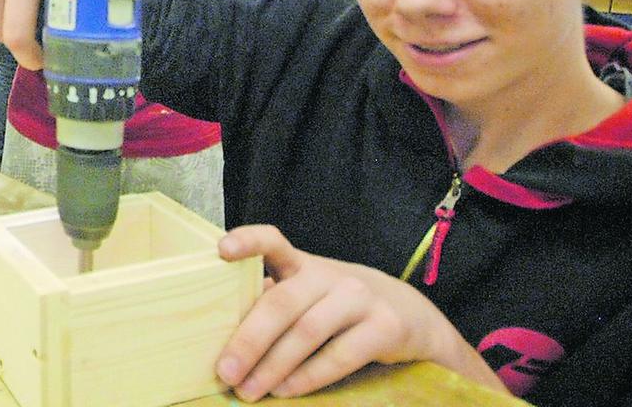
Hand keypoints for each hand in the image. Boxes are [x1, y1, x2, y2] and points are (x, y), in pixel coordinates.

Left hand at [215, 226, 500, 401]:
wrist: (409, 314)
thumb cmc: (339, 307)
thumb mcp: (309, 295)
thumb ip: (275, 303)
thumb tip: (225, 332)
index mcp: (303, 265)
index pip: (273, 241)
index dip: (248, 241)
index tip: (222, 249)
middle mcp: (330, 276)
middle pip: (282, 303)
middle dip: (249, 340)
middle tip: (225, 371)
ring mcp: (359, 298)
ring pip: (308, 331)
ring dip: (274, 366)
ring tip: (251, 389)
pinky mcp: (385, 326)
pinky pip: (340, 354)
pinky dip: (308, 376)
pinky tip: (286, 390)